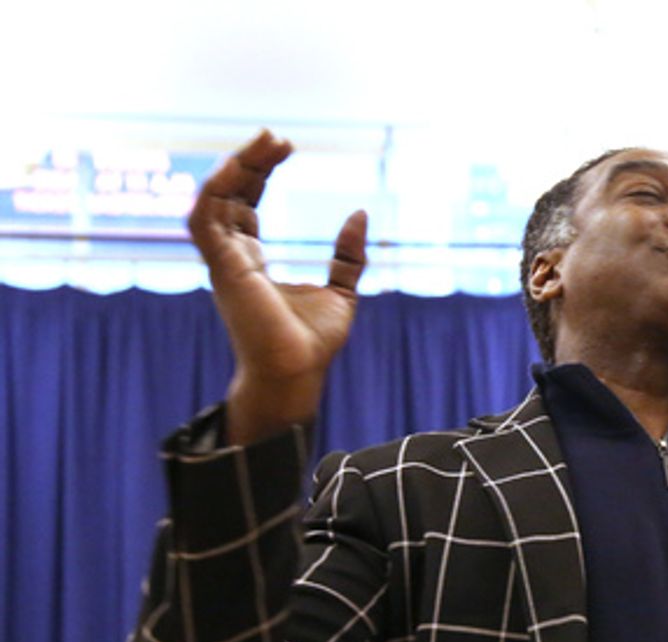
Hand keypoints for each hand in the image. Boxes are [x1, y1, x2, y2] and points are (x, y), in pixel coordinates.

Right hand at [186, 130, 367, 442]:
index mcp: (251, 261)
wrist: (298, 373)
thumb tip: (359, 212)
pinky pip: (204, 221)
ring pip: (213, 201)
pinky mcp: (223, 270)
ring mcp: (223, 263)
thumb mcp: (342, 290)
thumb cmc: (312, 343)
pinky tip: (237, 168)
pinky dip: (215, 191)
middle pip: (229, 195)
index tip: (284, 146)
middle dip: (248, 162)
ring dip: (233, 168)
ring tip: (264, 142)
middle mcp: (231, 258)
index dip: (260, 172)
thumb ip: (348, 254)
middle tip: (277, 137)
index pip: (246, 204)